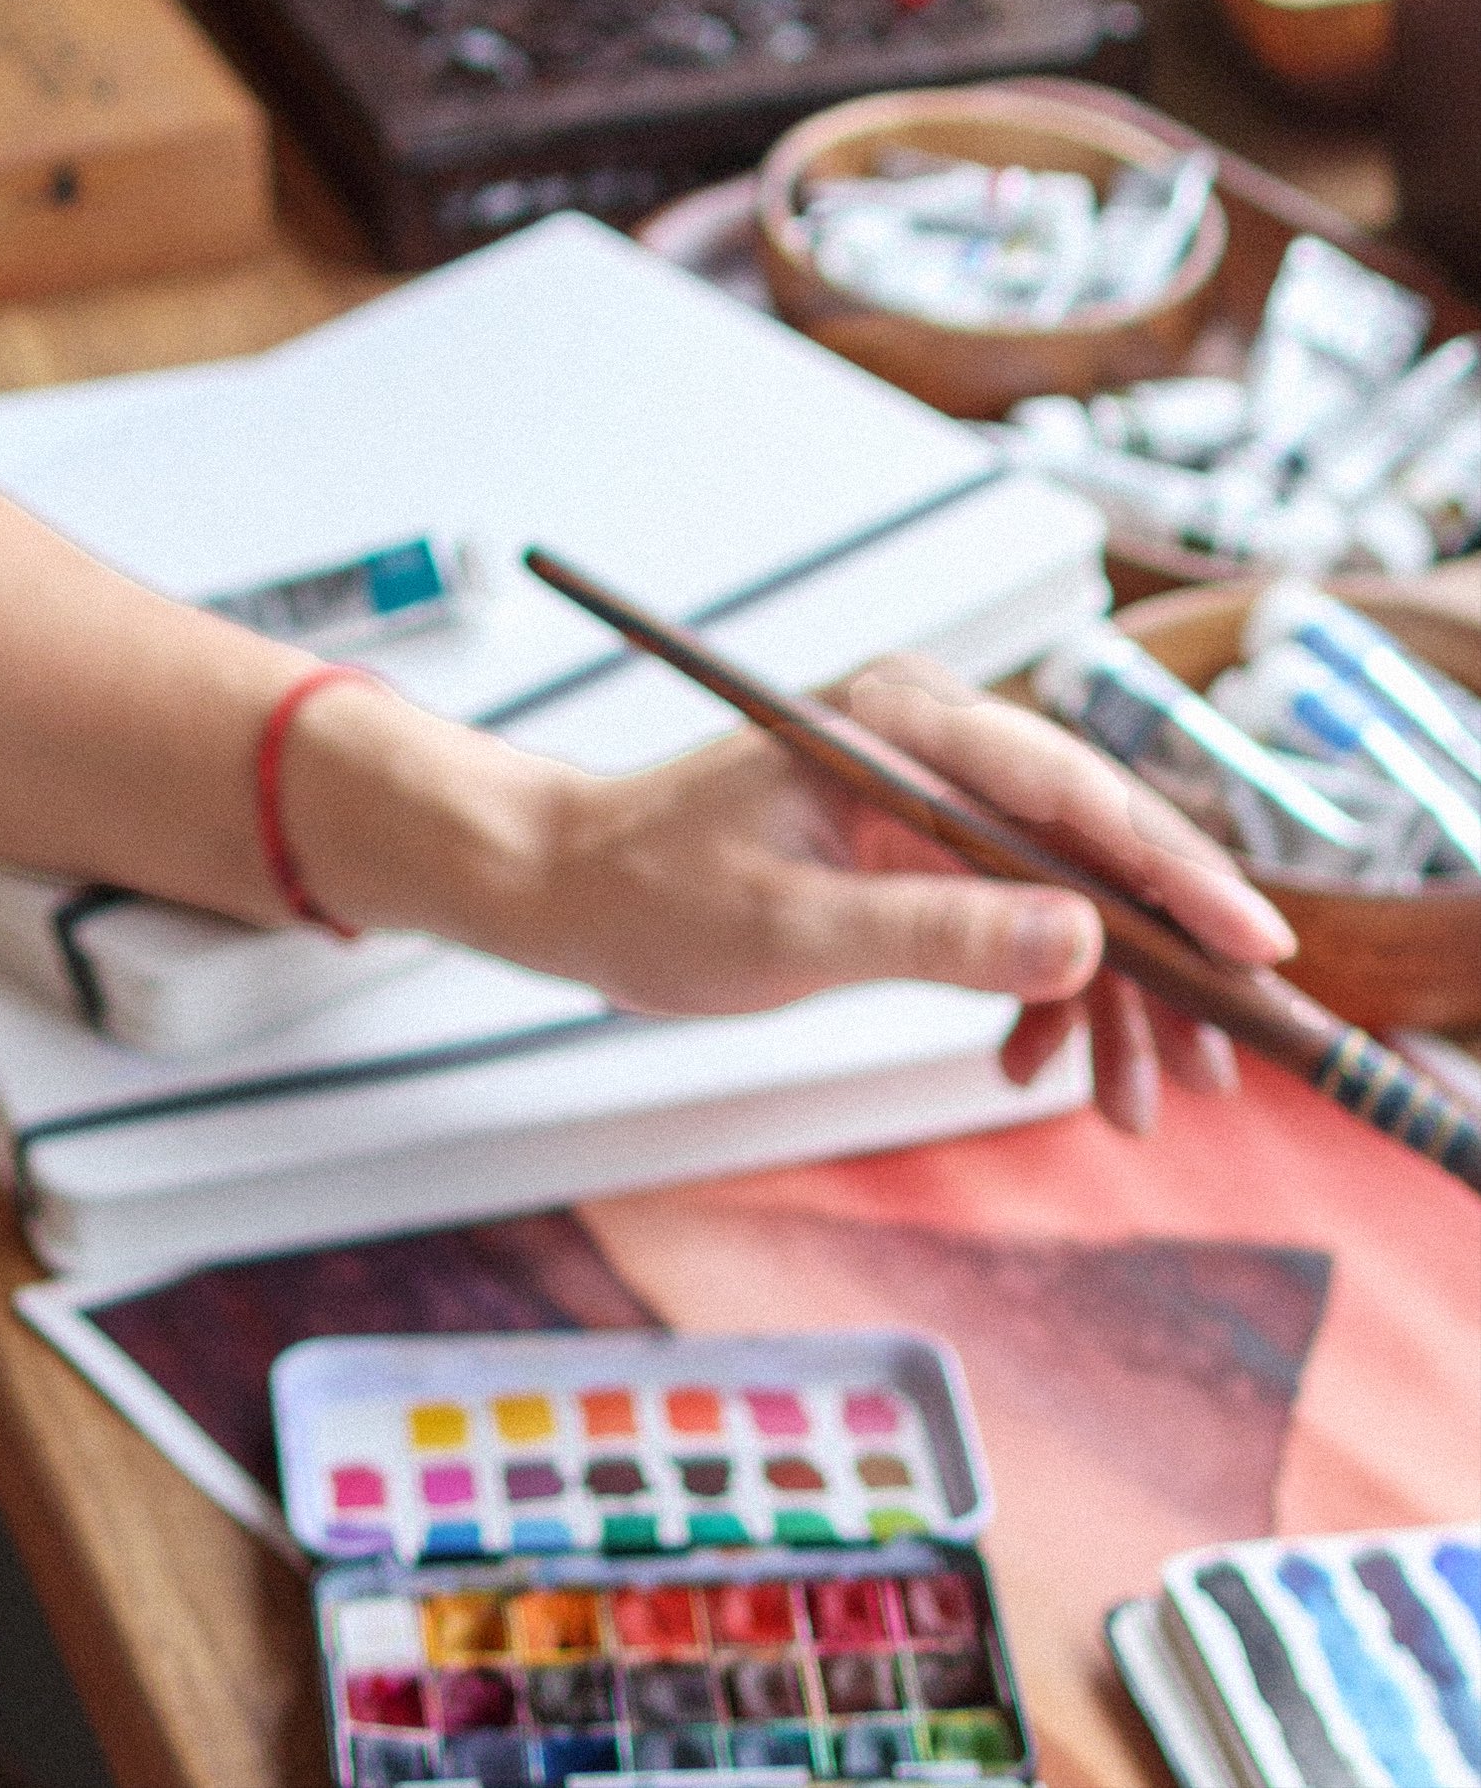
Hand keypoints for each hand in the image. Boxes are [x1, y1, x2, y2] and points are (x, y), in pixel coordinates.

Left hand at [492, 654, 1295, 1133]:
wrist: (572, 888)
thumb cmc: (653, 888)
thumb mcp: (791, 928)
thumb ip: (936, 933)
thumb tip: (1081, 940)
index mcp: (900, 722)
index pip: (1070, 789)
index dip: (1173, 869)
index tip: (1251, 947)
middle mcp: (932, 738)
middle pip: (1092, 840)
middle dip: (1162, 956)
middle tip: (1211, 1064)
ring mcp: (932, 791)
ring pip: (1071, 889)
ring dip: (1109, 997)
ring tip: (1128, 1103)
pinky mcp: (925, 845)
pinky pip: (1024, 915)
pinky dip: (1045, 995)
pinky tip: (1033, 1065)